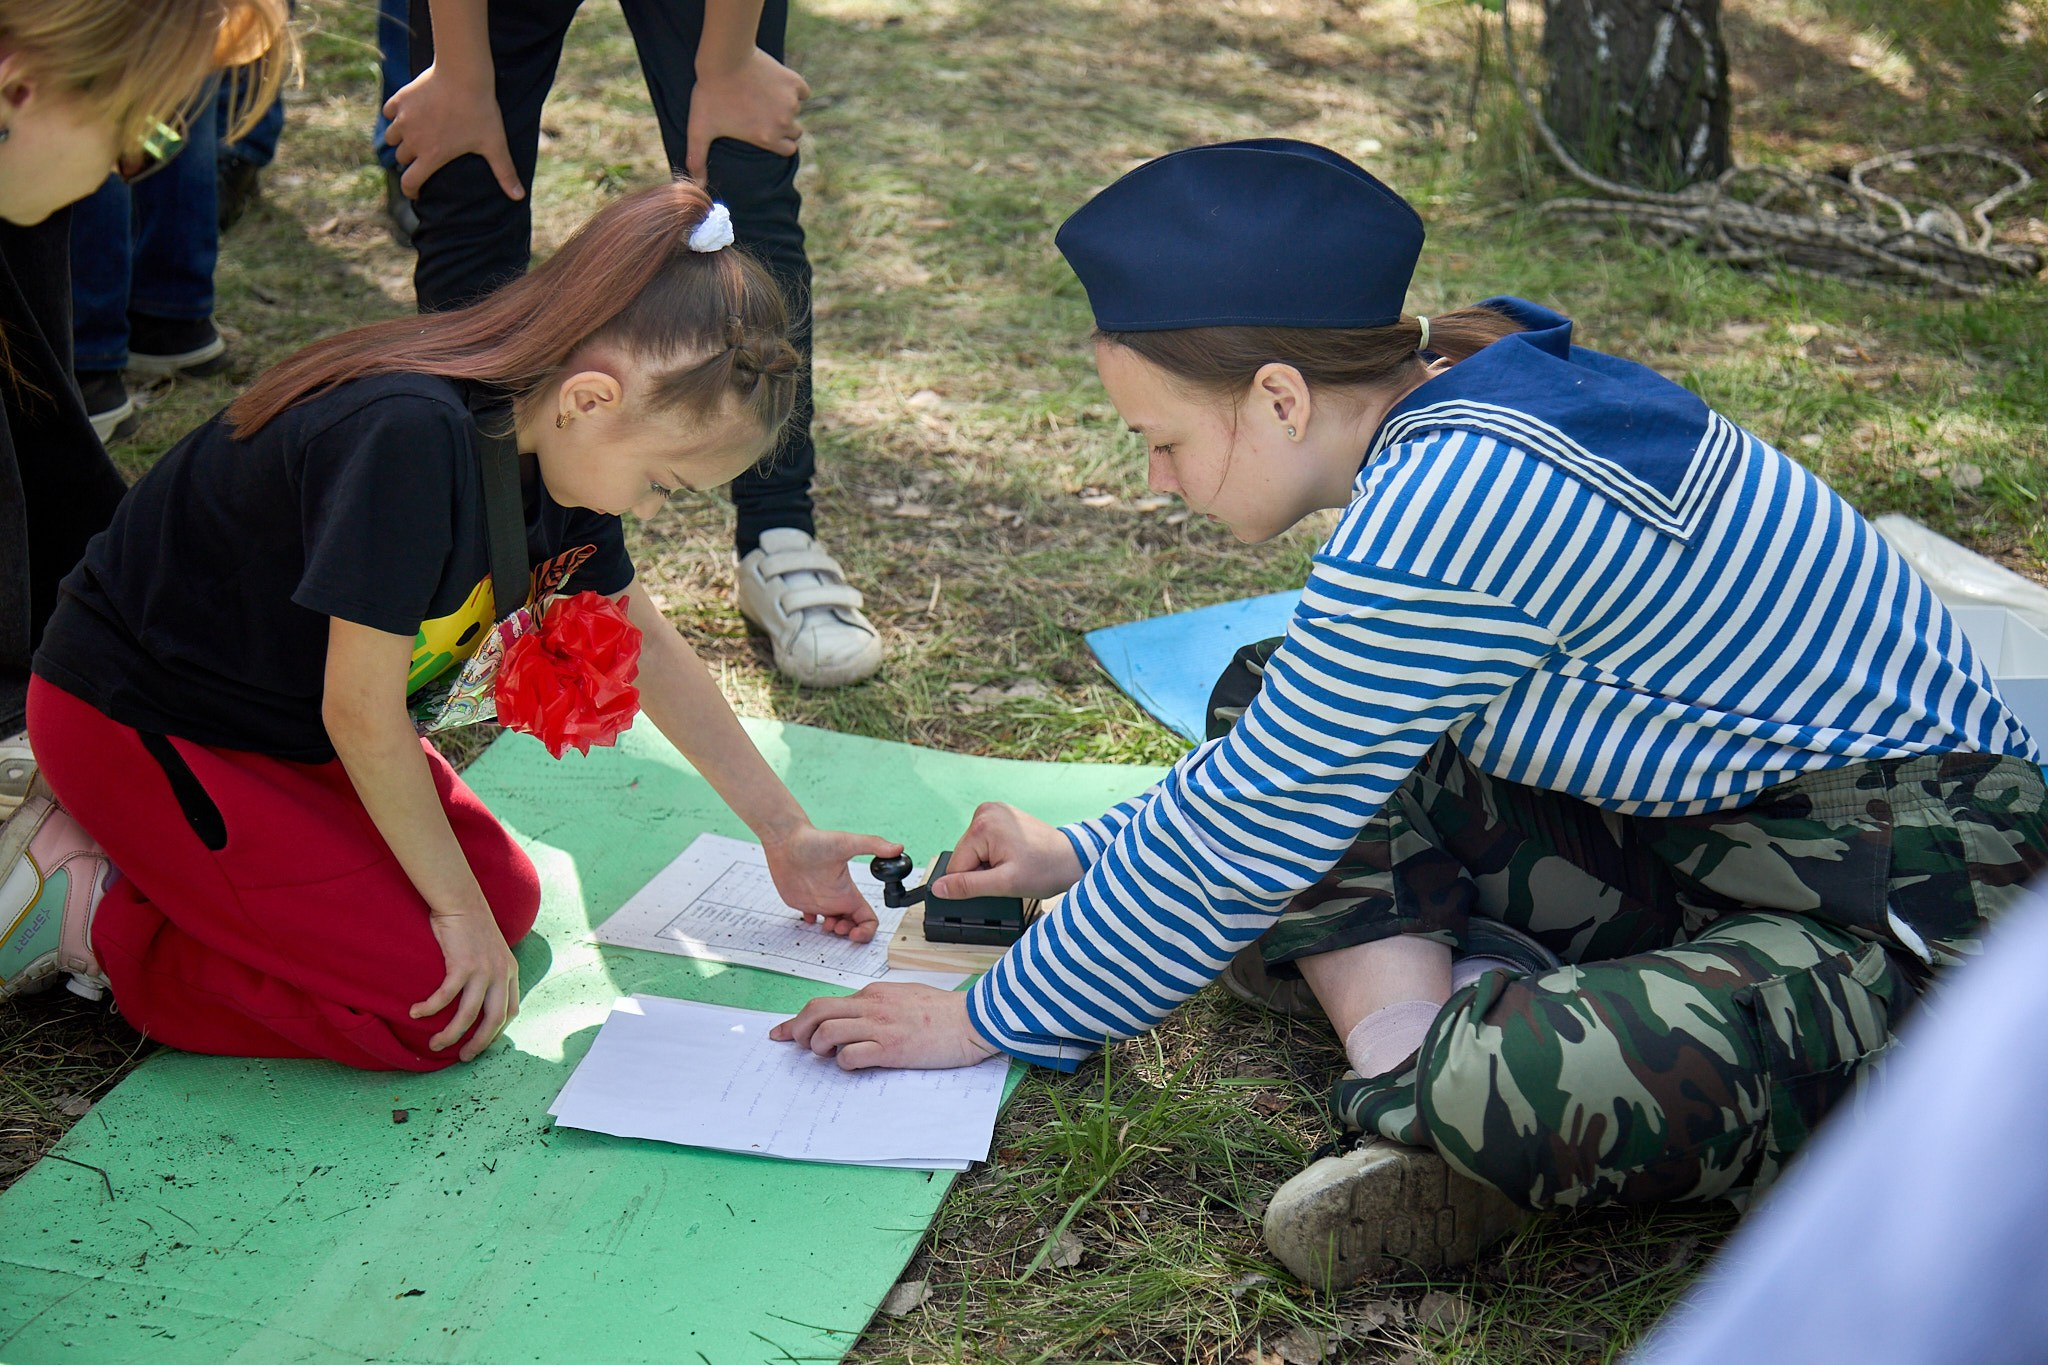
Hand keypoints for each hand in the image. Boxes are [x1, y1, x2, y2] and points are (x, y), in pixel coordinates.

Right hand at [382, 63, 524, 201]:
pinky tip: (406, 115)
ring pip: (391, 137)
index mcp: (431, 156)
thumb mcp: (494, 143)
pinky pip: (388, 113)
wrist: (464, 75)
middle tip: (421, 158)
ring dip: (400, 140)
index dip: (411, 191)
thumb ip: (504, 172)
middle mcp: (413, 140)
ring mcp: (404, 119)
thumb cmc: (480, 111)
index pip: (410, 182)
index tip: (415, 193)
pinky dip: (394, 116)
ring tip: (412, 137)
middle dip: (411, 161)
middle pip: (402, 158)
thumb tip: (519, 197)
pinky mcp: (400, 100)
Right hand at [411, 907, 519, 1059]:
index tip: (481, 1043)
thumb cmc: (470, 925)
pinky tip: (416, 1014)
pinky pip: (445, 996)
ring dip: (451, 1034)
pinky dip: (430, 1009)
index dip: (497, 1031)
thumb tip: (479, 994)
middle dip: (479, 1043)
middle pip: (494, 1020)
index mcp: (511, 972)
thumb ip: (491, 972)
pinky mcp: (463, 964)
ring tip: (435, 1045)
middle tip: (463, 1057)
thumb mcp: (491, 951)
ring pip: (469, 1014)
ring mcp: (484, 970)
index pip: (510, 1011)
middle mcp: (501, 974)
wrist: (461, 900)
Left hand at [685, 47, 810, 181]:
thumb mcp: (700, 130)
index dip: (779, 142)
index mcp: (767, 138)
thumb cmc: (710, 94)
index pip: (788, 150)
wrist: (723, 59)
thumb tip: (695, 187)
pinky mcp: (793, 82)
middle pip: (795, 131)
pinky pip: (803, 91)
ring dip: (785, 105)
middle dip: (784, 125)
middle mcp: (783, 123)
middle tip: (764, 113)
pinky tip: (775, 83)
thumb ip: (697, 159)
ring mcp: (790, 102)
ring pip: (796, 109)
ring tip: (763, 95)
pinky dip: (793, 88)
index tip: (767, 132)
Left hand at [764, 824, 901, 942]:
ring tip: (824, 924)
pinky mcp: (804, 902)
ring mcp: (821, 901)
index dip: (866, 930)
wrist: (787, 840)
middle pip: (853, 926)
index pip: (868, 918)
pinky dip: (813, 924)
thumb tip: (897, 847)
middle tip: (837, 928)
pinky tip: (809, 917)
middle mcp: (837, 898)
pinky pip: (812, 920)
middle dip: (848, 934)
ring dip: (832, 931)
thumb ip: (873, 845)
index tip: (856, 933)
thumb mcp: (847, 843)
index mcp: (849, 891)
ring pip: (834, 925)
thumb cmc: (814, 840)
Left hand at [771, 984, 1000, 1069]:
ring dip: (818, 1047)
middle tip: (793, 1044)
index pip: (826, 1002)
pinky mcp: (892, 1048)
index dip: (798, 1019)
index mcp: (873, 993)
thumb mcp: (904, 996)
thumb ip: (877, 1004)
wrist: (972, 1020)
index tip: (781, 1032)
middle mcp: (872, 1006)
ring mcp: (881, 1026)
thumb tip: (853, 1018)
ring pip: (828, 1031)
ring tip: (826, 1056)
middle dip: (797, 1029)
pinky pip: (853, 1055)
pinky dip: (843, 1063)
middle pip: (817, 1010)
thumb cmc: (942, 1011)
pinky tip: (851, 1065)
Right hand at [928, 802, 1082, 901]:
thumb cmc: (1045, 869)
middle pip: (964, 856)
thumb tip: (939, 888)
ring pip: (973, 850)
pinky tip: (1013, 854)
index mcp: (982, 824)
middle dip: (982, 870)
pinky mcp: (1000, 815)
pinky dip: (994, 853)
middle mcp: (985, 811)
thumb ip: (968, 886)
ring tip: (1013, 862)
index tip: (998, 878)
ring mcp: (993, 810)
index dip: (973, 880)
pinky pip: (983, 842)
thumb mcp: (1004, 884)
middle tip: (1009, 871)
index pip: (956, 865)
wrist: (1070, 860)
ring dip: (988, 862)